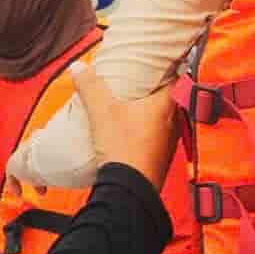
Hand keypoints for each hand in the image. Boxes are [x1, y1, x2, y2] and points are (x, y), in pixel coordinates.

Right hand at [66, 63, 180, 186]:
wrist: (129, 191)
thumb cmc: (123, 149)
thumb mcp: (102, 113)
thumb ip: (91, 87)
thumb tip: (78, 67)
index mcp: (166, 105)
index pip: (175, 76)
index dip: (167, 67)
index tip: (157, 62)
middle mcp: (173, 122)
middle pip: (169, 98)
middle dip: (155, 90)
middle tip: (140, 82)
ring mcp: (169, 142)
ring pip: (164, 119)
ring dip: (152, 113)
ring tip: (133, 106)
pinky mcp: (161, 159)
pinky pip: (157, 138)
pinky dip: (147, 132)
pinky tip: (132, 133)